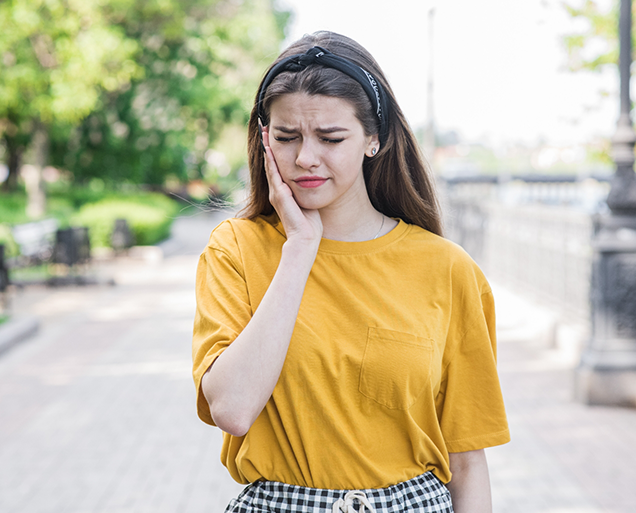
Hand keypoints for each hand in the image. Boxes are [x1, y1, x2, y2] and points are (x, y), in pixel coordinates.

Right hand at [261, 123, 322, 245]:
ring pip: (270, 165)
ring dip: (267, 147)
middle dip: (267, 144)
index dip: (275, 150)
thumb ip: (308, 188)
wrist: (306, 239)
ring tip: (264, 131)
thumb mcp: (309, 200)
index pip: (277, 166)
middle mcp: (277, 190)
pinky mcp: (279, 195)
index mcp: (283, 191)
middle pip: (270, 162)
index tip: (274, 134)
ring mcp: (276, 192)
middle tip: (264, 126)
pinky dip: (271, 160)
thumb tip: (316, 176)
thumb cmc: (310, 223)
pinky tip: (270, 148)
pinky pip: (274, 174)